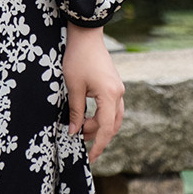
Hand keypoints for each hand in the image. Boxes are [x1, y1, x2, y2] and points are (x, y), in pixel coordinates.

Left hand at [62, 24, 124, 161]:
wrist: (86, 35)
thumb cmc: (78, 58)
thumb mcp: (73, 87)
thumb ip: (76, 112)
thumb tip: (74, 131)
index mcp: (109, 96)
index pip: (105, 128)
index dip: (98, 145)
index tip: (91, 157)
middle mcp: (118, 94)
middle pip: (112, 124)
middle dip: (97, 135)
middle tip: (79, 138)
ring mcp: (118, 89)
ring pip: (114, 117)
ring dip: (99, 125)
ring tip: (82, 128)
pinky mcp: (114, 85)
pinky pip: (112, 107)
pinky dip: (102, 115)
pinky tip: (88, 116)